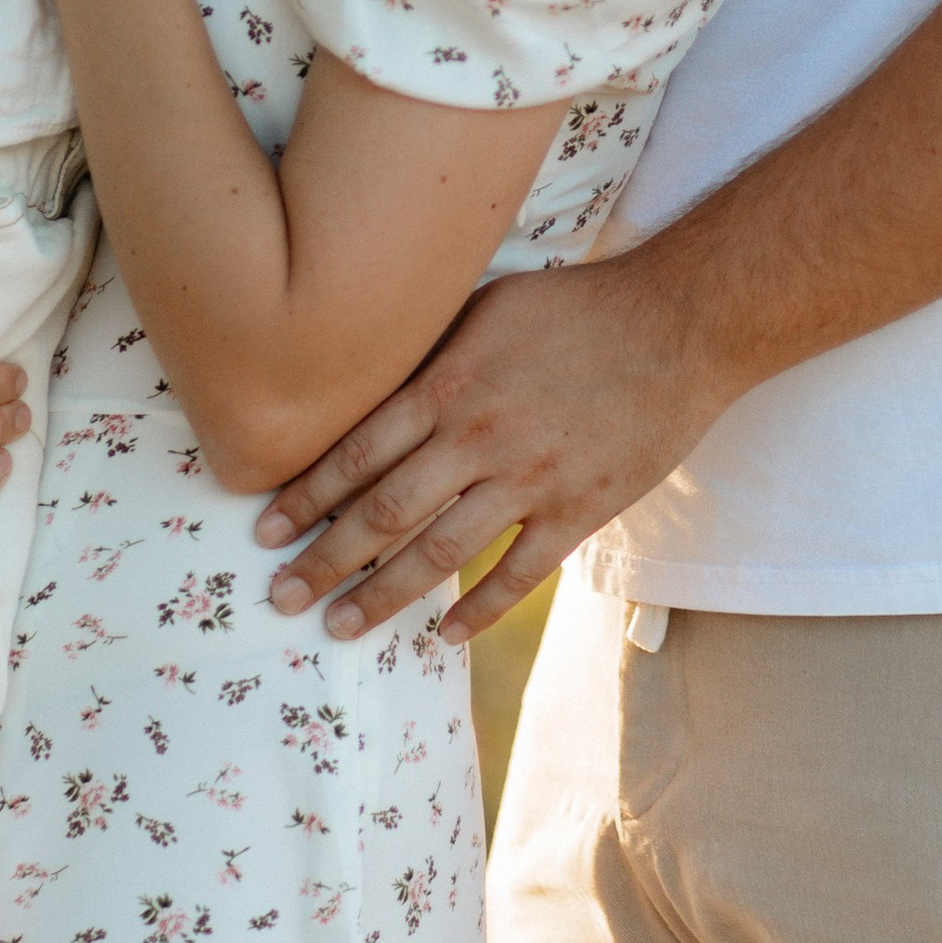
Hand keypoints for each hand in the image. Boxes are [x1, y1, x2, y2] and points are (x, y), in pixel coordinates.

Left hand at [250, 245, 735, 641]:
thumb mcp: (485, 306)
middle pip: (383, 512)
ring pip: (439, 552)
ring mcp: (529, 478)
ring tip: (340, 627)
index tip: (265, 528)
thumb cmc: (575, 306)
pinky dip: (479, 609)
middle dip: (323, 559)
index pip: (357, 451)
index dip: (305, 495)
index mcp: (448, 382)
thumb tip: (367, 379)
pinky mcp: (578, 509)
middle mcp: (478, 435)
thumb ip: (430, 352)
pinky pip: (518, 573)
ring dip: (383, 596)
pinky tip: (444, 636)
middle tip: (280, 596)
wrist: (676, 324)